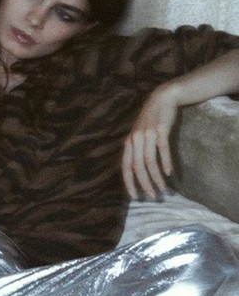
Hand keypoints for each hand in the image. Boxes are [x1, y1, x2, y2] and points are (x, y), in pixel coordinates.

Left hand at [122, 85, 179, 199]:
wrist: (162, 98)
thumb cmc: (151, 120)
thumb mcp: (140, 135)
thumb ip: (138, 150)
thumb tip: (139, 171)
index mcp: (129, 143)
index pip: (125, 167)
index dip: (129, 182)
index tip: (134, 196)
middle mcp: (135, 139)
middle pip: (137, 166)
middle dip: (144, 183)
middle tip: (152, 196)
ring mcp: (147, 134)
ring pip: (149, 161)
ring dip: (156, 177)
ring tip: (163, 188)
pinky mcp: (160, 130)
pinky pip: (162, 149)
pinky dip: (166, 162)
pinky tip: (169, 172)